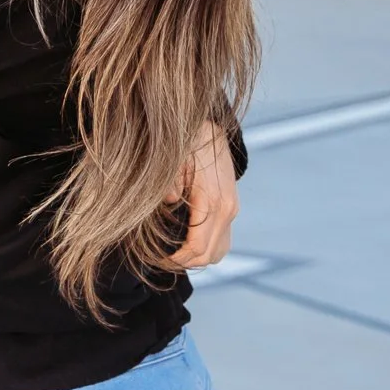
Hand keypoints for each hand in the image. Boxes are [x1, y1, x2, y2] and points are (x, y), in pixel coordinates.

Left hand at [166, 121, 237, 269]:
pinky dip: (209, 248)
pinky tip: (189, 242)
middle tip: (162, 259)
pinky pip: (224, 240)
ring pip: (219, 251)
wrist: (210, 126)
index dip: (177, 259)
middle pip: (209, 255)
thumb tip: (167, 204)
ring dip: (199, 258)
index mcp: (211, 201)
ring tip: (175, 254)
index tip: (158, 259)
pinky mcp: (231, 206)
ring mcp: (232, 208)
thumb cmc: (187, 142)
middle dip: (185, 262)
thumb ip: (169, 184)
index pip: (197, 247)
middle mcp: (226, 209)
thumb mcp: (173, 160)